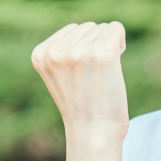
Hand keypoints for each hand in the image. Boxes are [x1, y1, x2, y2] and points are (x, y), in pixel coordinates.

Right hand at [32, 21, 128, 142]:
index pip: (73, 29)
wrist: (93, 133)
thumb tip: (83, 28)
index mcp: (40, 54)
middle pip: (88, 27)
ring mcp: (78, 52)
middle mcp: (56, 51)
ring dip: (109, 47)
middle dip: (96, 46)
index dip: (83, 49)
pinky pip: (116, 29)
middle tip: (93, 78)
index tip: (80, 75)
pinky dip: (120, 44)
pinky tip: (114, 67)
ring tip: (101, 76)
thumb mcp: (59, 76)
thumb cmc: (82, 106)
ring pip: (104, 28)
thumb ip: (62, 51)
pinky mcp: (101, 54)